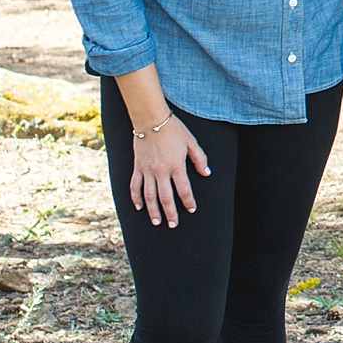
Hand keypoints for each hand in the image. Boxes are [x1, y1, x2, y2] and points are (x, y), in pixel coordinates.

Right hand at [123, 106, 210, 226]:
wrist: (150, 117)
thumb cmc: (172, 128)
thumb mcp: (190, 141)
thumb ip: (200, 158)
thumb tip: (207, 173)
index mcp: (176, 166)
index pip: (184, 190)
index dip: (188, 202)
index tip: (191, 209)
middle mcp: (161, 171)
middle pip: (166, 198)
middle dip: (170, 213)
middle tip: (173, 224)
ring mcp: (148, 170)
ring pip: (149, 195)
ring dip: (153, 210)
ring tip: (156, 222)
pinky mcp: (138, 166)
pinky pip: (135, 185)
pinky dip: (136, 197)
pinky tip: (139, 207)